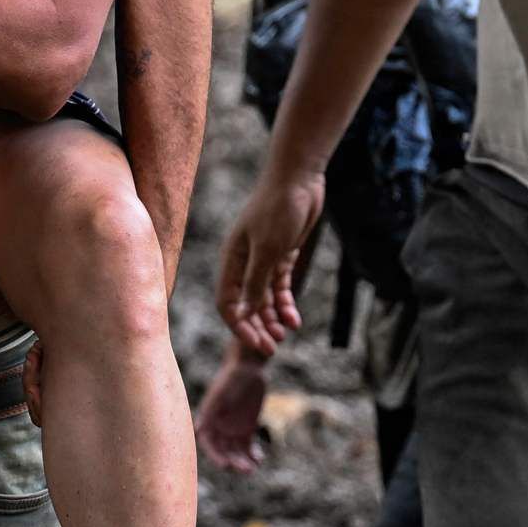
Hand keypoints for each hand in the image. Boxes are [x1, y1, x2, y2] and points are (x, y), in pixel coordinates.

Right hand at [194, 351, 270, 474]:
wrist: (247, 367)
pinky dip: (253, 455)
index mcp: (208, 420)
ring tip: (252, 468)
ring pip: (236, 452)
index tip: (225, 465)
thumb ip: (210, 411)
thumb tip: (198, 430)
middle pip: (223, 451)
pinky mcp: (246, 429)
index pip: (208, 444)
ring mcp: (232, 429)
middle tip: (246, 470)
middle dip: (233, 462)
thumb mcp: (221, 394)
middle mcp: (218, 427)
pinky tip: (259, 458)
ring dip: (243, 462)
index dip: (214, 456)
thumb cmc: (231, 378)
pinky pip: (248, 447)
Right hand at [216, 171, 327, 357]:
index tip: (257, 344)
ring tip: (285, 334)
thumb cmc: (279, 209)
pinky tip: (295, 319)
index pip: (228, 303)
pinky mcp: (281, 253)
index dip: (240, 326)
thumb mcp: (268, 250)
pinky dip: (285, 303)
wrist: (299, 178)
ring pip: (263, 298)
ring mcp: (262, 258)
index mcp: (232, 261)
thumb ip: (256, 283)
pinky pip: (279, 286)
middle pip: (245, 304)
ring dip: (272, 318)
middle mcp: (243, 262)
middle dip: (257, 327)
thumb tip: (244, 314)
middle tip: (273, 348)